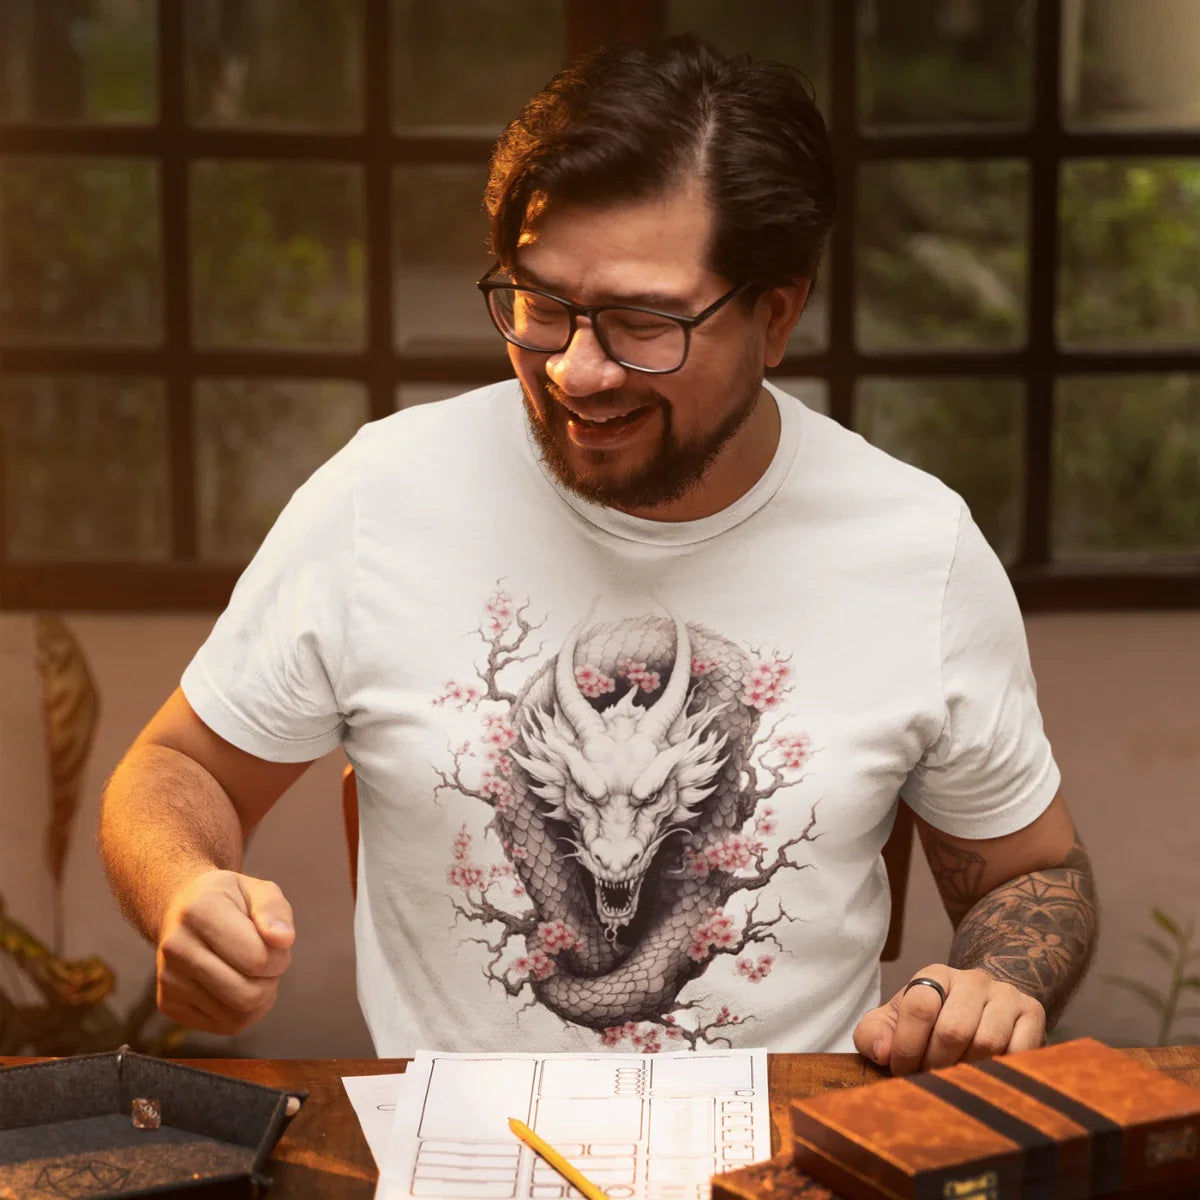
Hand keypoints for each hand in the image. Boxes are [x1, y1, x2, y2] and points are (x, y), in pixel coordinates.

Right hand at [156, 870, 294, 1034]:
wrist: (182, 911)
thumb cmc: (230, 901)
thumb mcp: (258, 891)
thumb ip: (275, 911)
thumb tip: (283, 940)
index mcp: (200, 912)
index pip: (256, 959)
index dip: (279, 957)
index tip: (275, 944)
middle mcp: (176, 947)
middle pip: (246, 995)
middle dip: (270, 982)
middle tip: (268, 963)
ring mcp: (168, 980)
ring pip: (236, 1017)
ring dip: (260, 999)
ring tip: (253, 973)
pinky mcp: (168, 1004)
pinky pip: (223, 1026)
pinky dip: (243, 1012)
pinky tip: (238, 987)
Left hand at [853, 964, 1045, 1075]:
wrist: (984, 1006)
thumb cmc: (931, 1021)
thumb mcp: (893, 1023)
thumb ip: (873, 1034)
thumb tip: (883, 1052)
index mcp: (935, 975)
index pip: (919, 1007)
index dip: (907, 1046)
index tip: (902, 1070)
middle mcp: (972, 979)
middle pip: (953, 1029)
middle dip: (936, 1063)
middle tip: (930, 1079)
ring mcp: (1006, 994)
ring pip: (986, 1043)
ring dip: (967, 1071)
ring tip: (956, 1079)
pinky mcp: (1033, 1013)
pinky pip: (1020, 1052)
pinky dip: (1001, 1072)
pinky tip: (987, 1076)